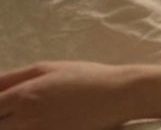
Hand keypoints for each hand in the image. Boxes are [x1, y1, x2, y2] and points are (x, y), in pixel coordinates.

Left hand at [0, 61, 133, 129]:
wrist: (117, 95)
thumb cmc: (85, 77)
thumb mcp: (48, 68)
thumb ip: (13, 77)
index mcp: (23, 95)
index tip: (4, 104)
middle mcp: (26, 118)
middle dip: (3, 117)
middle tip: (13, 111)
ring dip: (14, 124)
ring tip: (34, 115)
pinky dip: (29, 129)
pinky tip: (44, 121)